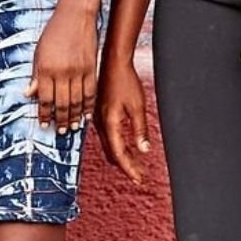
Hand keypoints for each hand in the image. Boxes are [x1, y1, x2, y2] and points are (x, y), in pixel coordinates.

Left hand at [26, 5, 98, 135]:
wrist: (75, 17)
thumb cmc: (53, 33)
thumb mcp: (39, 52)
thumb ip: (35, 74)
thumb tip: (28, 94)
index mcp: (45, 69)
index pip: (44, 98)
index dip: (44, 113)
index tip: (44, 124)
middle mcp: (62, 72)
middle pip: (62, 103)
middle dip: (60, 120)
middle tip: (60, 131)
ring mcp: (78, 71)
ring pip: (77, 101)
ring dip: (75, 117)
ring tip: (72, 127)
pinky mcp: (92, 69)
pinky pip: (91, 92)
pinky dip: (89, 106)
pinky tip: (87, 115)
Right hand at [94, 57, 151, 183]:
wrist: (113, 62)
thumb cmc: (125, 80)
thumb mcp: (138, 106)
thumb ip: (140, 130)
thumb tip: (144, 150)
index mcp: (109, 122)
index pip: (118, 154)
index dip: (129, 168)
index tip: (138, 178)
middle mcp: (99, 122)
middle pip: (111, 152)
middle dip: (125, 165)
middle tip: (138, 175)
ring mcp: (97, 117)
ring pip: (108, 144)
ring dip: (120, 155)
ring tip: (134, 163)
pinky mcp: (98, 112)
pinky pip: (106, 135)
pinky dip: (116, 145)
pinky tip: (124, 145)